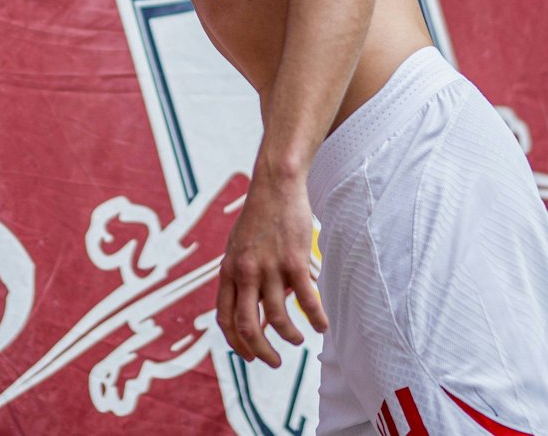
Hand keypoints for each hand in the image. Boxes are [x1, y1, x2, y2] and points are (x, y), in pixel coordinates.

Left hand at [215, 173, 324, 368]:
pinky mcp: (295, 261)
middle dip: (261, 352)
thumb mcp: (238, 248)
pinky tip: (322, 326)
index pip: (225, 318)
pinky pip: (307, 301)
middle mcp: (245, 272)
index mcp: (228, 270)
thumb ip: (240, 278)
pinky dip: (316, 319)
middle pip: (248, 326)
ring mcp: (270, 267)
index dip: (236, 343)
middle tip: (274, 361)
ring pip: (279, 318)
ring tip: (299, 339)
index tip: (249, 356)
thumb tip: (254, 313)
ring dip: (290, 336)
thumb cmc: (258, 218)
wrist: (275, 185)